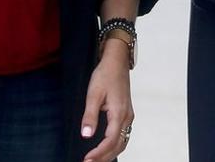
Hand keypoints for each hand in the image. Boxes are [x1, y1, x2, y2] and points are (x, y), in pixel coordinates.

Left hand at [81, 41, 134, 160]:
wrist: (116, 61)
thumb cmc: (105, 75)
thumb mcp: (93, 94)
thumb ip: (90, 116)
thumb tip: (86, 135)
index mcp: (119, 113)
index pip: (110, 140)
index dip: (99, 153)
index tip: (86, 160)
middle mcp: (127, 116)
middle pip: (118, 145)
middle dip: (104, 157)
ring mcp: (128, 115)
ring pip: (122, 141)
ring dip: (110, 153)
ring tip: (95, 159)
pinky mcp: (126, 113)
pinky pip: (123, 135)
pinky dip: (114, 145)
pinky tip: (105, 148)